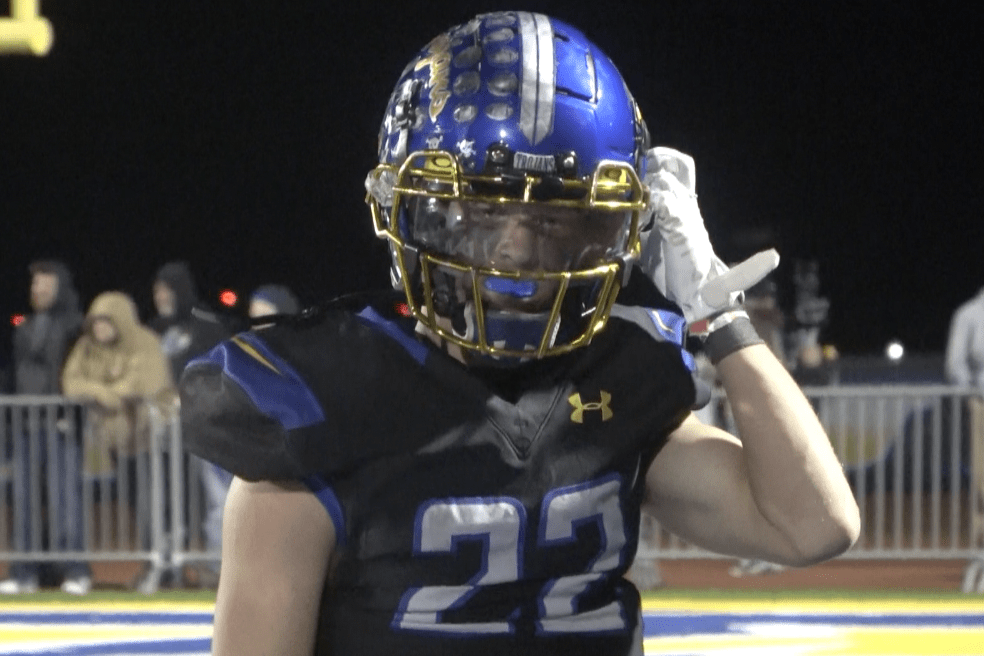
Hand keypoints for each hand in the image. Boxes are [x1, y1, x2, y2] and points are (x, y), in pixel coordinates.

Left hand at [639, 146, 778, 322]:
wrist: (698, 289)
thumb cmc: (676, 267)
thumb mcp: (652, 243)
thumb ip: (640, 230)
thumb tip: (616, 230)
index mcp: (680, 205)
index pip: (675, 169)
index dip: (657, 162)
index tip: (636, 169)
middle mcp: (686, 203)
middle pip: (680, 165)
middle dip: (659, 159)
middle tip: (638, 170)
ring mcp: (685, 213)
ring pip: (666, 181)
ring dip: (645, 188)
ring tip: (633, 203)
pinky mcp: (680, 226)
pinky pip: (665, 204)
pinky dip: (649, 206)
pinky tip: (639, 217)